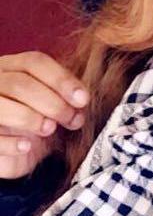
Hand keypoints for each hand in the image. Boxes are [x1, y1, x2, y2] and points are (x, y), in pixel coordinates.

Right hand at [0, 51, 89, 179]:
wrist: (8, 153)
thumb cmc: (32, 125)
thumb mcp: (51, 108)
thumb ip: (65, 99)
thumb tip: (81, 101)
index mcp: (12, 67)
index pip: (35, 62)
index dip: (61, 80)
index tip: (83, 99)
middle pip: (20, 83)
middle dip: (53, 103)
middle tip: (72, 120)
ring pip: (1, 106)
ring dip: (31, 119)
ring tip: (49, 129)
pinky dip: (10, 143)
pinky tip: (26, 146)